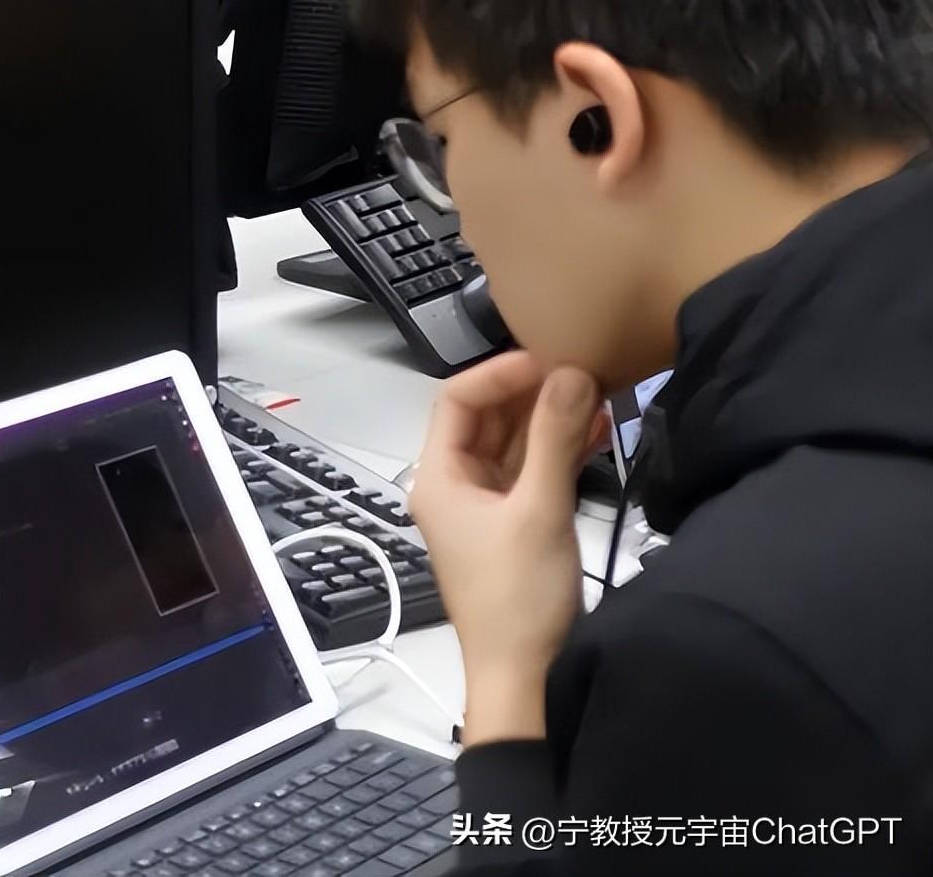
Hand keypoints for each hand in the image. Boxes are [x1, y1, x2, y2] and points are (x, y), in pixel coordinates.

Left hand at [409, 352, 604, 745]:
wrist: (525, 676)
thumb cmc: (518, 600)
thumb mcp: (539, 510)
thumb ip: (555, 438)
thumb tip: (572, 374)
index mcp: (439, 477)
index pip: (458, 399)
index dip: (500, 373)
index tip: (549, 360)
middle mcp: (456, 485)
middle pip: (488, 417)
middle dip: (533, 391)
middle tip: (582, 370)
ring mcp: (485, 504)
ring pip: (515, 442)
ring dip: (551, 417)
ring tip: (597, 392)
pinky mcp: (514, 521)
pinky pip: (533, 469)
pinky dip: (561, 448)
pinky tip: (598, 428)